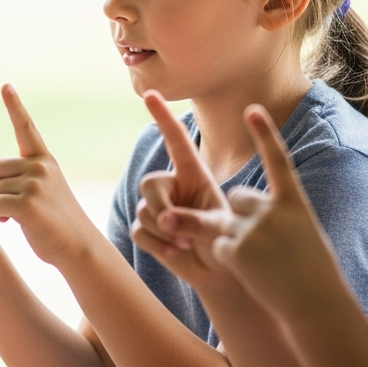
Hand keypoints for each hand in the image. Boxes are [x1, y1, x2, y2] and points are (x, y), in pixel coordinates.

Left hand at [0, 85, 99, 267]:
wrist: (78, 247)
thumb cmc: (54, 222)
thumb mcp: (33, 196)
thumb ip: (6, 182)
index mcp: (43, 160)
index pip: (25, 128)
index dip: (14, 106)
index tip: (5, 85)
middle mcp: (39, 166)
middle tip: (15, 205)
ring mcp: (34, 183)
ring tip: (20, 216)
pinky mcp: (27, 203)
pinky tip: (13, 223)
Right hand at [127, 90, 235, 289]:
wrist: (221, 272)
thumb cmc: (228, 243)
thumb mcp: (219, 226)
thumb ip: (192, 218)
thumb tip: (165, 220)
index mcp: (194, 174)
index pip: (176, 141)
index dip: (163, 116)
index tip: (149, 94)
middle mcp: (173, 186)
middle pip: (150, 182)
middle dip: (162, 207)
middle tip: (181, 230)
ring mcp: (159, 208)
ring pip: (144, 211)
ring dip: (165, 233)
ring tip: (187, 244)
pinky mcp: (148, 230)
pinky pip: (139, 231)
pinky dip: (157, 246)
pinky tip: (175, 253)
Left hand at [159, 106, 340, 321]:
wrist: (315, 305)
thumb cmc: (312, 271)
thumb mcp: (301, 233)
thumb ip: (274, 215)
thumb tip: (239, 206)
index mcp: (295, 203)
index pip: (277, 161)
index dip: (265, 134)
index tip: (252, 109)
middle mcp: (273, 211)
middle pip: (238, 198)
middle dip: (241, 216)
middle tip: (264, 244)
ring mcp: (253, 230)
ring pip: (223, 222)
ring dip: (226, 237)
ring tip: (244, 255)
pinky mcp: (235, 250)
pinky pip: (218, 246)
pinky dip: (228, 260)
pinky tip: (251, 273)